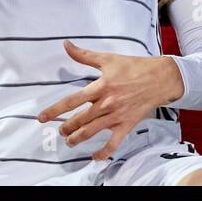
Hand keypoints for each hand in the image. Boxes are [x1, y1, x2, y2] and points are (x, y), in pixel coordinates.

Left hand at [36, 41, 182, 159]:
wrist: (160, 78)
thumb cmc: (134, 66)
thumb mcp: (108, 58)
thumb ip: (84, 55)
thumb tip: (66, 44)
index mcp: (100, 87)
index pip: (72, 100)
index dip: (55, 110)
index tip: (41, 117)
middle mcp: (106, 103)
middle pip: (80, 120)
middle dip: (66, 127)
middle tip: (60, 130)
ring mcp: (116, 116)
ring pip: (91, 132)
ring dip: (77, 138)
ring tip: (69, 141)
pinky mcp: (127, 125)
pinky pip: (113, 143)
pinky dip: (103, 152)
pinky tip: (94, 156)